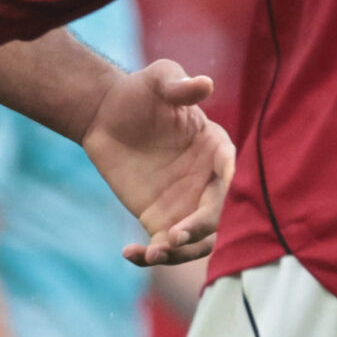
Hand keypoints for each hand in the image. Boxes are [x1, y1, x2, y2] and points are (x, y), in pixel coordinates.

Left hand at [83, 60, 232, 266]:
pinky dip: (151, 257)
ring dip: (181, 252)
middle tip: (174, 236)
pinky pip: (164, 248)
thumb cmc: (138, 92)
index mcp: (217, 149)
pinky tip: (131, 253)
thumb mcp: (158, 79)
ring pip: (197, 241)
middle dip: (201, 229)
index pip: (232, 176)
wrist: (104, 114)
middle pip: (218, 215)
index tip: (213, 207)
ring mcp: (186, 204)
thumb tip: (204, 83)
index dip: (227, 194)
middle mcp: (208, 182)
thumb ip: (179, 84)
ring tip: (153, 253)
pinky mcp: (160, 219)